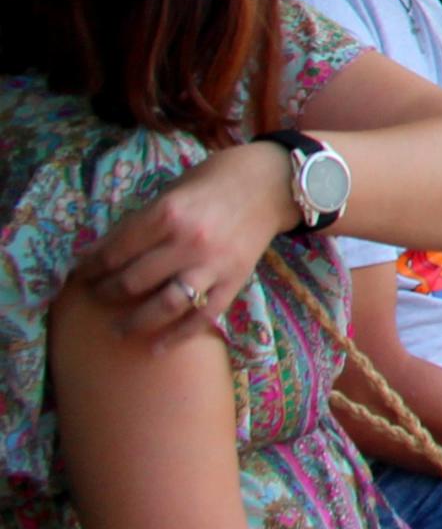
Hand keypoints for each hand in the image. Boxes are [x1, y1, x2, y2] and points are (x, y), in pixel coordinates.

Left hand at [72, 142, 291, 344]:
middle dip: (108, 293)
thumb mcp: (170, 191)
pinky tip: (157, 347)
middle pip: (134, 281)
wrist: (271, 183)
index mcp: (168, 214)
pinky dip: (179, 335)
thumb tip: (99, 252)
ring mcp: (213, 265)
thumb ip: (139, 222)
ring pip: (165, 305)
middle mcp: (189, 242)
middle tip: (98, 296)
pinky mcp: (235, 280)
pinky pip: (204, 316)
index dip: (92, 267)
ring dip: (136, 322)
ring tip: (119, 329)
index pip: (116, 251)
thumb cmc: (215, 181)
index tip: (82, 275)